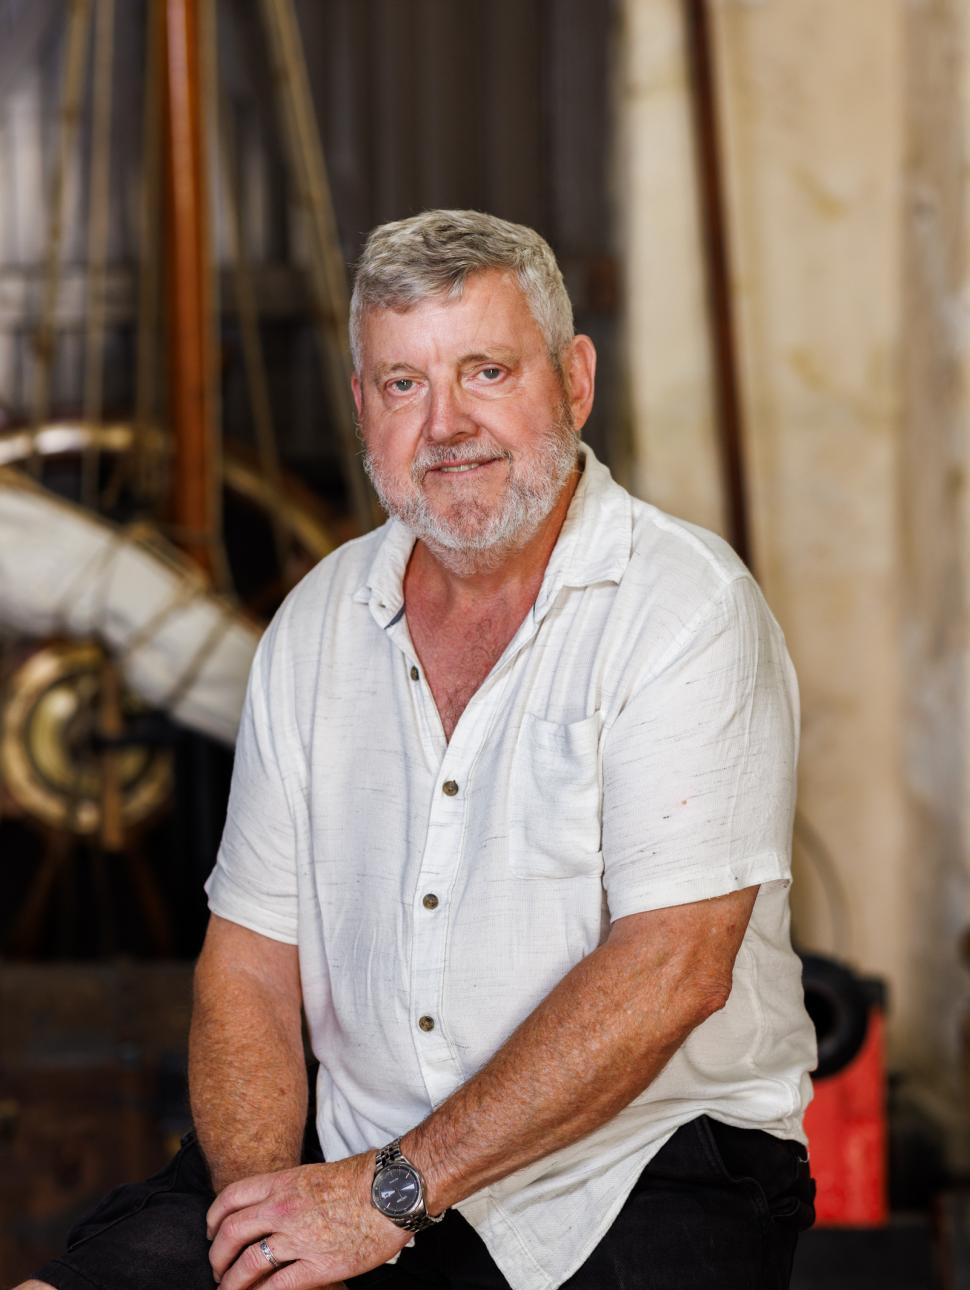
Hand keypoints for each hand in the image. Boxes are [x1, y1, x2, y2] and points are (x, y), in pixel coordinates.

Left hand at [206, 1153, 409, 1288]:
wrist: (392, 1190)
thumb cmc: (362, 1179)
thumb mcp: (314, 1175)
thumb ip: (290, 1191)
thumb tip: (275, 1207)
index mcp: (282, 1183)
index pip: (231, 1198)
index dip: (214, 1218)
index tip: (211, 1231)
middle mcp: (282, 1210)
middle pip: (231, 1234)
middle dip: (217, 1256)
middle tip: (217, 1268)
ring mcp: (297, 1239)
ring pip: (247, 1265)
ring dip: (231, 1282)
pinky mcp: (317, 1266)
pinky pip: (275, 1287)